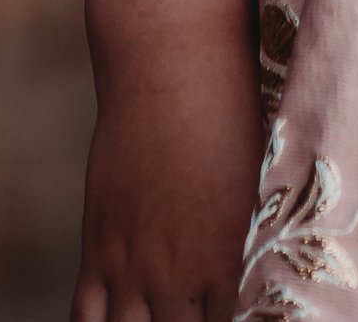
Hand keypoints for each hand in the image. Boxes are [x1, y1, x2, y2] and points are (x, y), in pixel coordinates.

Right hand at [73, 41, 263, 321]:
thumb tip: (270, 271)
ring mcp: (134, 264)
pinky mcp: (99, 247)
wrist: (174, 62)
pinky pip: (86, 319)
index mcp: (231, 262)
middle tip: (195, 318)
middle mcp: (180, 275)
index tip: (248, 318)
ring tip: (159, 320)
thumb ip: (260, 242)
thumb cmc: (237, 109)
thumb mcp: (263, 181)